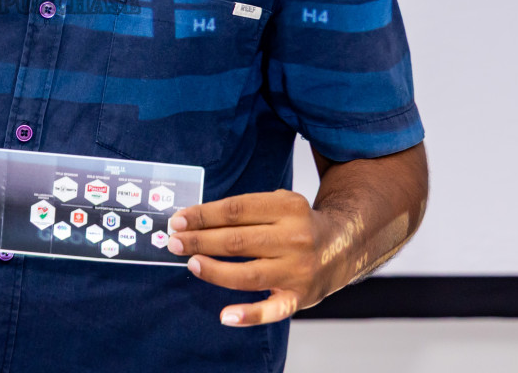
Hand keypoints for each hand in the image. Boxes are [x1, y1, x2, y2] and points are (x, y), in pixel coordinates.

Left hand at [166, 189, 343, 325]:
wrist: (342, 246)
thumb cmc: (298, 224)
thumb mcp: (280, 202)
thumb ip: (246, 209)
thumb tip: (196, 220)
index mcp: (288, 207)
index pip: (235, 211)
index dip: (203, 215)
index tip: (178, 220)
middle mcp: (295, 238)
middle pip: (237, 241)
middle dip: (200, 241)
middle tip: (174, 242)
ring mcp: (298, 270)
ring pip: (248, 274)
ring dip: (214, 270)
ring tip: (192, 263)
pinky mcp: (299, 297)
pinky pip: (273, 310)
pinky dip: (249, 315)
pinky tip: (226, 316)